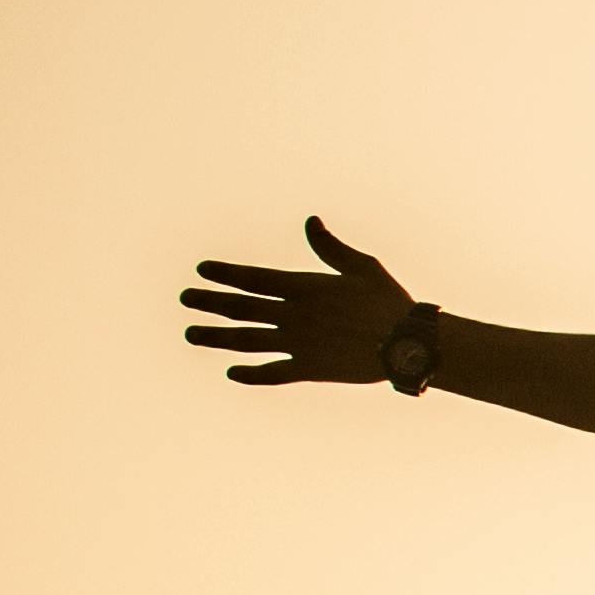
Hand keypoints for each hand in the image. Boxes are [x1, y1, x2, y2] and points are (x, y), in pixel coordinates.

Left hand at [181, 218, 416, 385]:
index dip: (225, 274)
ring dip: (216, 337)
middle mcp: (295, 315)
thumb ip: (330, 247)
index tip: (202, 270)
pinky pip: (272, 373)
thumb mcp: (362, 266)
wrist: (409, 344)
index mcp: (305, 288)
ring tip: (191, 334)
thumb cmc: (389, 302)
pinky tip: (231, 372)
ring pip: (247, 340)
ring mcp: (299, 344)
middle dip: (209, 302)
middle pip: (241, 308)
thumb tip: (310, 221)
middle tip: (185, 299)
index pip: (253, 279)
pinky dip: (250, 374)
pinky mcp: (310, 369)